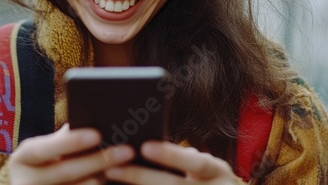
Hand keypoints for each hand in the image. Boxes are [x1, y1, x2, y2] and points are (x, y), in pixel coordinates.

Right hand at [9, 124, 134, 184]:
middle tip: (127, 150)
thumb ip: (64, 138)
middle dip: (98, 160)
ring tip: (127, 166)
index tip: (97, 134)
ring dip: (101, 178)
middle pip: (65, 172)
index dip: (70, 141)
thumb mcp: (47, 150)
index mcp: (22, 159)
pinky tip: (115, 181)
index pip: (44, 148)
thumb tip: (95, 117)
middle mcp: (24, 182)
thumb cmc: (45, 163)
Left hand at [104, 141, 235, 183]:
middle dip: (141, 176)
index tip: (144, 147)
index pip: (196, 162)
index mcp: (217, 172)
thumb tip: (147, 146)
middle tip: (112, 168)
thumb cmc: (206, 180)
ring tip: (109, 182)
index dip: (171, 155)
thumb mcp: (205, 166)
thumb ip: (183, 157)